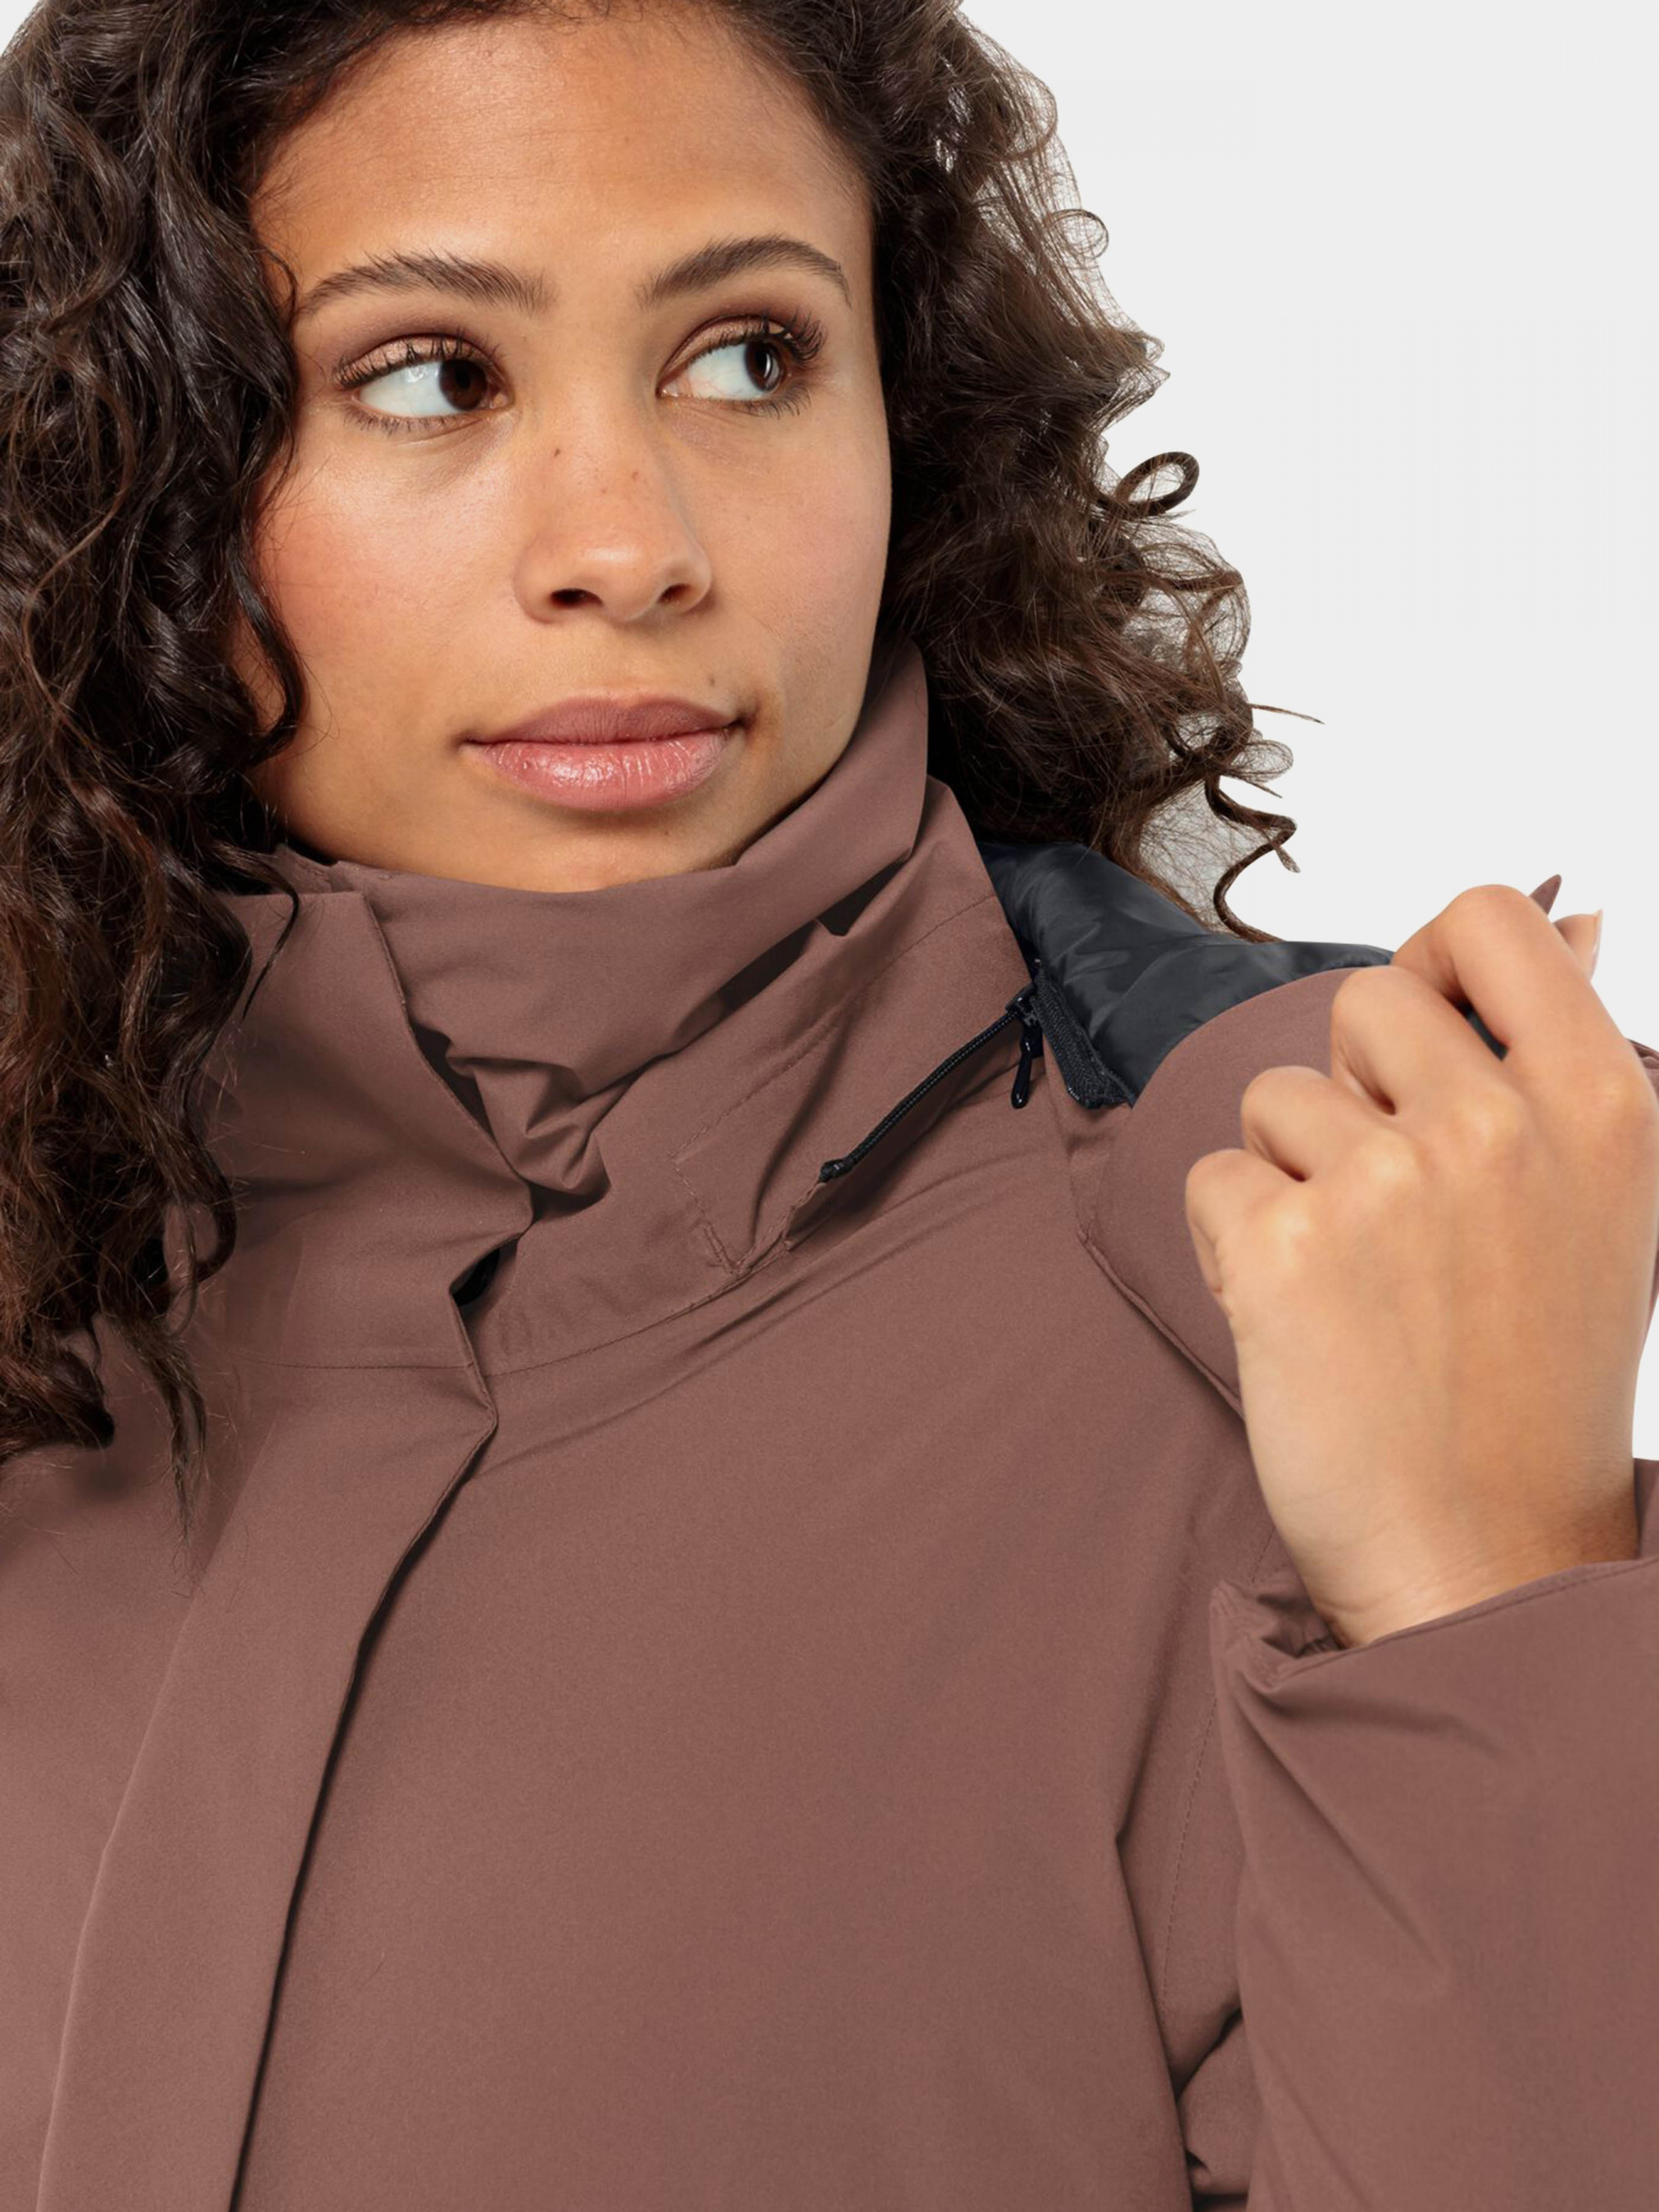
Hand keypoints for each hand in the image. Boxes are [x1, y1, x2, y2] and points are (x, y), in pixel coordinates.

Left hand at [1184, 883, 1658, 1647]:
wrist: (1482, 1556)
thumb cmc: (1538, 1386)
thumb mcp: (1604, 1205)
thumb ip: (1566, 1059)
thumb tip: (1574, 913)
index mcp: (1598, 1100)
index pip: (1489, 920)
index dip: (1438, 961)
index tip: (1425, 1035)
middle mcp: (1496, 1123)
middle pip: (1365, 1002)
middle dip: (1358, 1086)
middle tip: (1398, 1206)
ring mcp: (1384, 1181)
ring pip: (1276, 1097)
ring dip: (1293, 1174)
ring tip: (1359, 1282)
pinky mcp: (1279, 1245)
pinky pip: (1213, 1178)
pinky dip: (1232, 1242)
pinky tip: (1299, 1317)